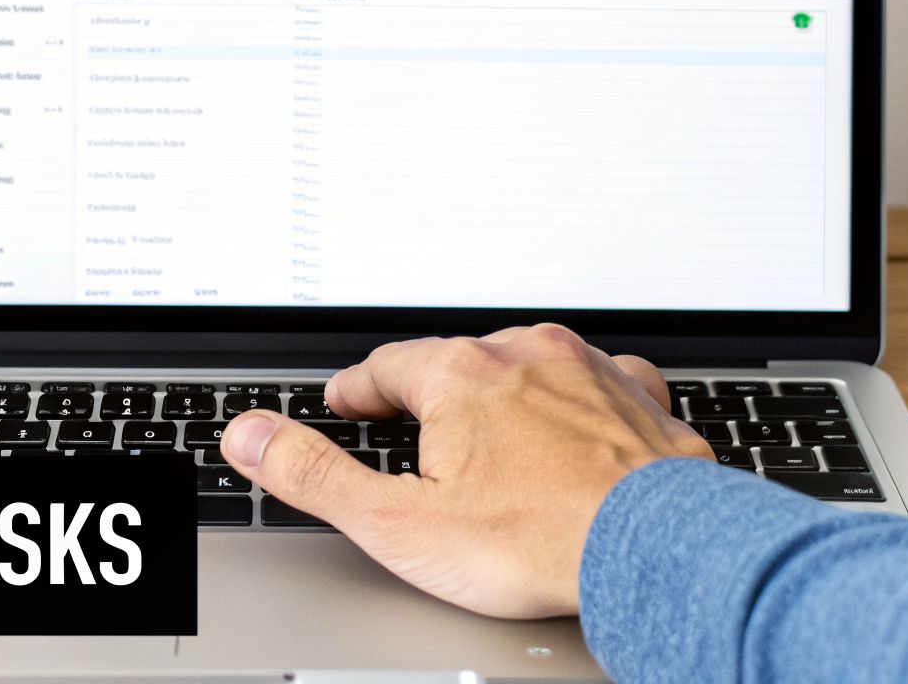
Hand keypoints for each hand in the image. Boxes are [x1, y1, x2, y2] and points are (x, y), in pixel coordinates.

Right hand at [218, 324, 712, 618]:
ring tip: (490, 420)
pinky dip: (581, 396)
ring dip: (506, 385)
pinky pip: (601, 379)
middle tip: (411, 416)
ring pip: (531, 362)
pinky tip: (579, 418)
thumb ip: (317, 474)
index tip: (348, 400)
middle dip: (432, 388)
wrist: (655, 552)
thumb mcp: (397, 522)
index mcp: (461, 375)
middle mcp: (527, 355)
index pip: (388, 366)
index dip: (359, 388)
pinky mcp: (640, 400)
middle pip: (459, 360)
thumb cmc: (536, 542)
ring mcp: (590, 372)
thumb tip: (252, 436)